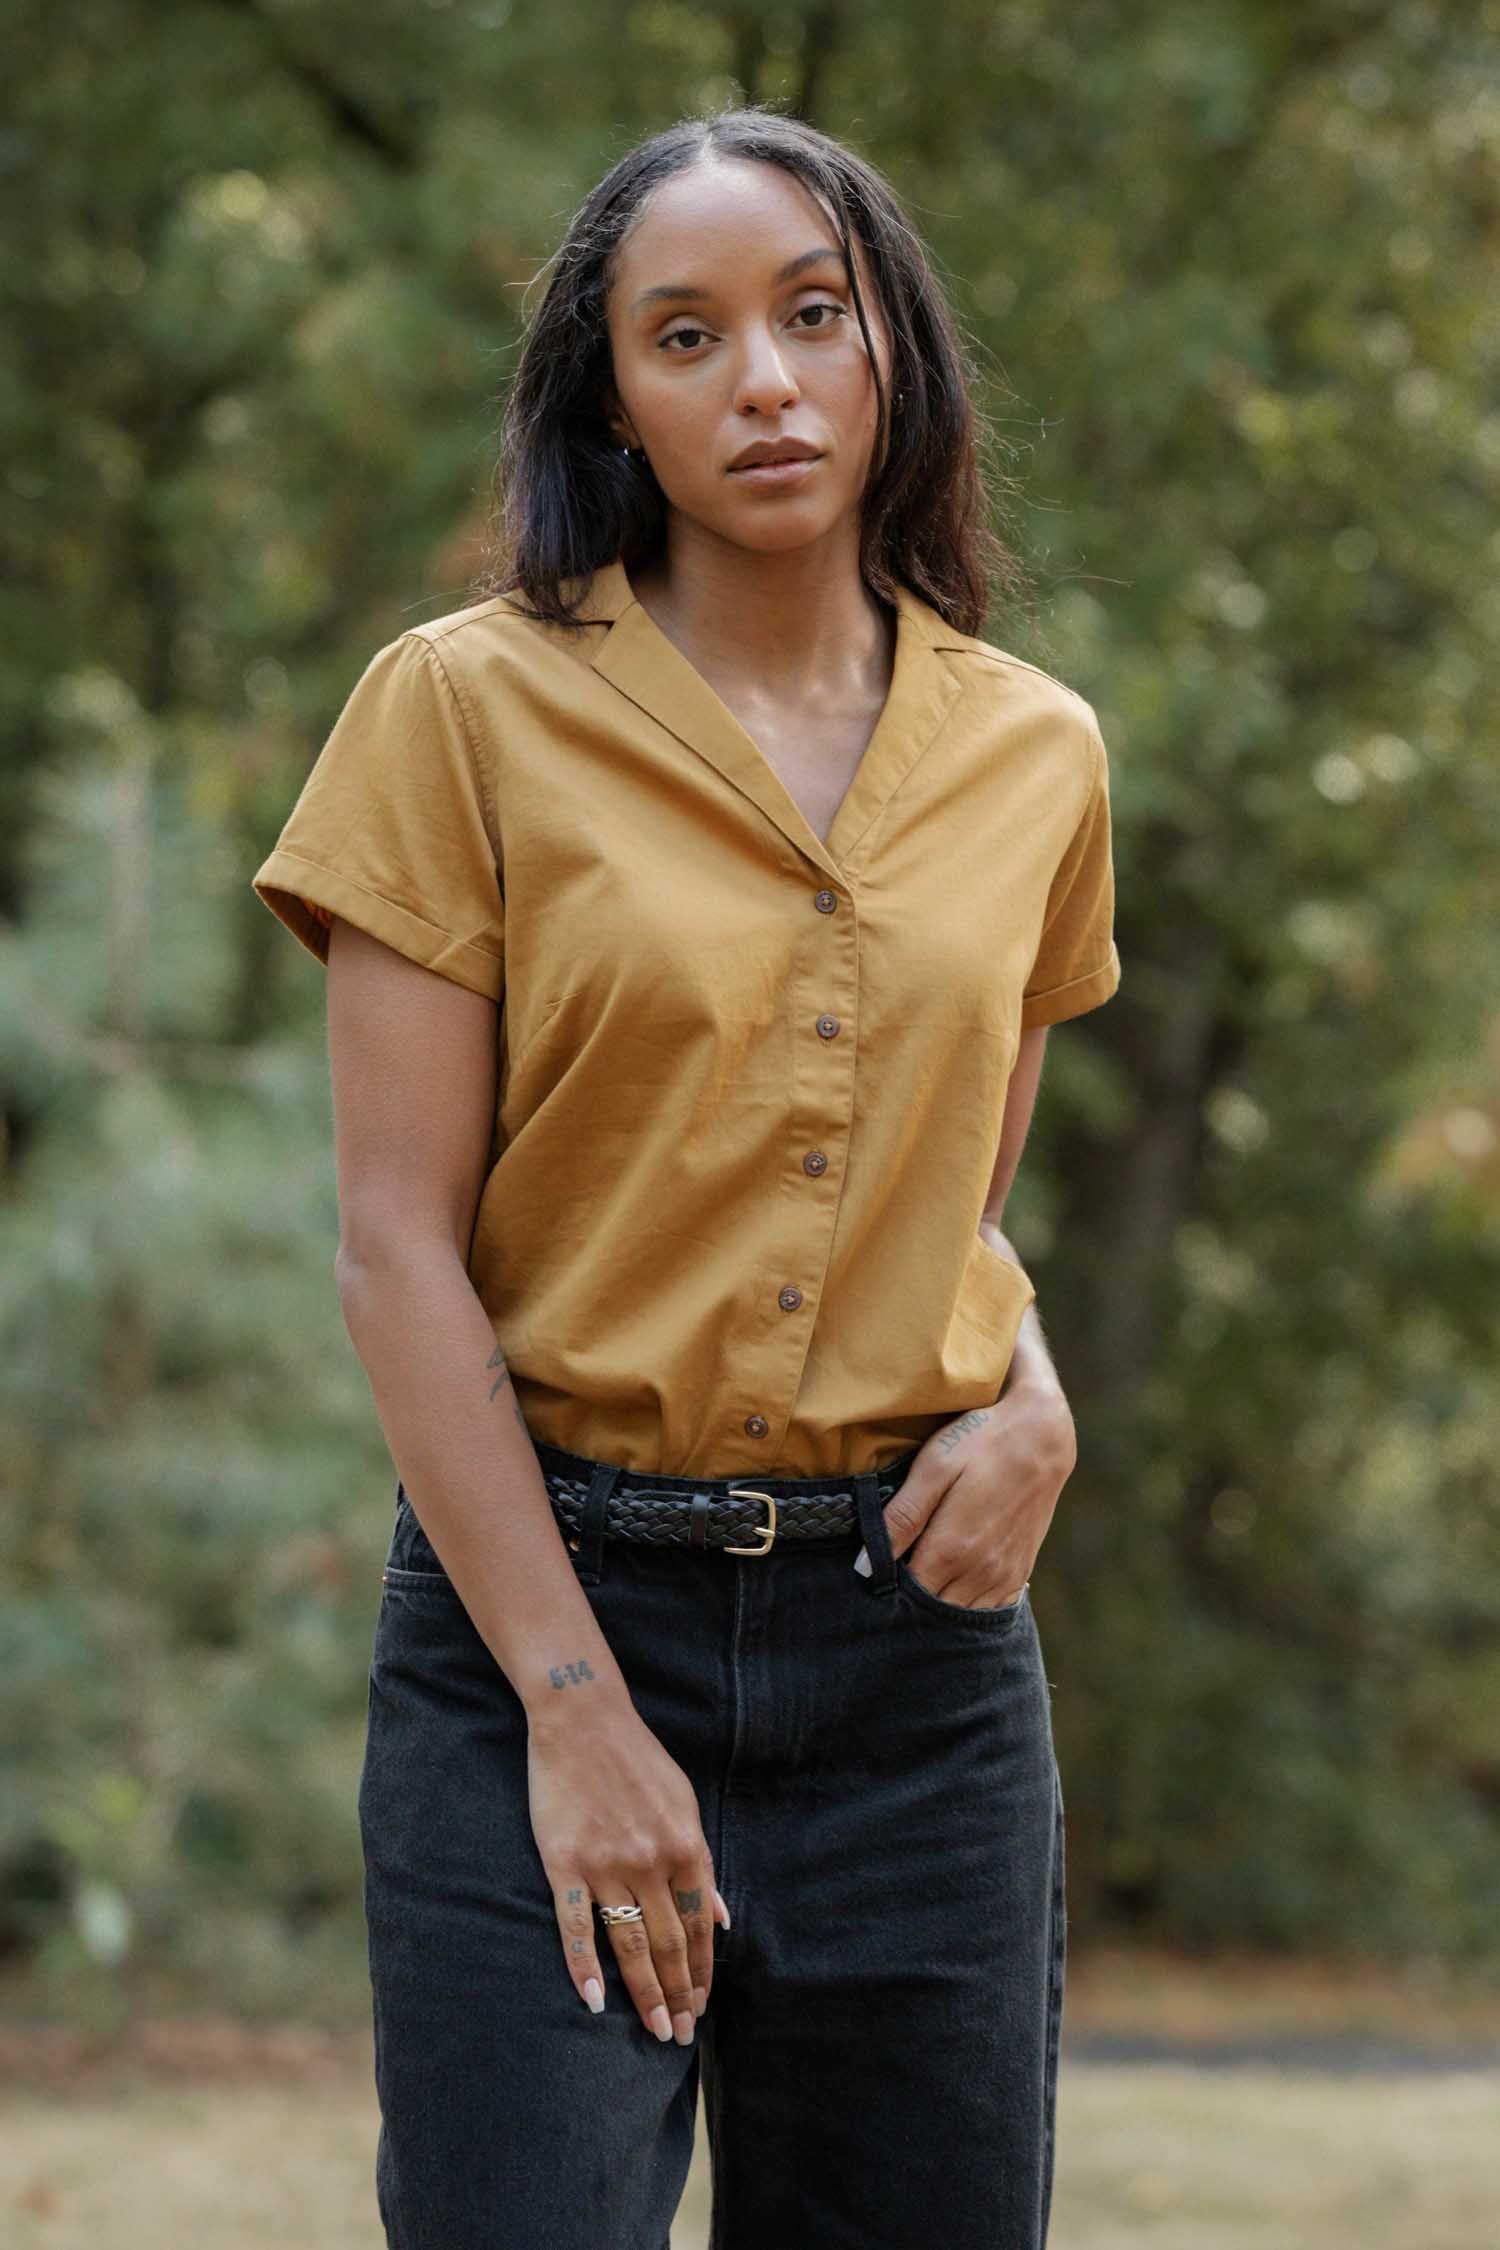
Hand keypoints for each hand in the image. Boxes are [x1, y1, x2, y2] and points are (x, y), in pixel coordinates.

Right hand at [527, 1699, 730, 2041]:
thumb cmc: (638, 1761)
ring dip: (645, 1993)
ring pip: (630, 1943)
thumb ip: (701, 1865)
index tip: (702, 2006)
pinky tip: (595, 2000)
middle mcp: (651, 1861)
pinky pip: (575, 1925)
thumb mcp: (684, 1805)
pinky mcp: (565, 1863)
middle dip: (678, 1995)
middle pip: (668, 1944)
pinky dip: (584, 1966)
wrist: (582, 1720)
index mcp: (686, 1846)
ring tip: (656, 2030)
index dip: (701, 1971)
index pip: (699, 1926)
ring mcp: (606, 1865)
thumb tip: (722, 1918)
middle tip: (681, 2035)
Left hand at [860, 1375, 1077, 1608]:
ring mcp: (1004, 1576)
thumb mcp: (932, 1469)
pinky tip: (955, 1576)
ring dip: (939, 1601)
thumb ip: (900, 1519)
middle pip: (932, 1611)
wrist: (1041, 1437)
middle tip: (899, 1567)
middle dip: (911, 1599)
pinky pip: (988, 1608)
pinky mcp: (1020, 1572)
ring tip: (926, 1568)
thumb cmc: (980, 1444)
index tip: (878, 1568)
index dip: (888, 1588)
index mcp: (951, 1550)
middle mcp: (980, 1572)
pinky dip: (967, 1601)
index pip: (907, 1596)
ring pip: (960, 1613)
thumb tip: (865, 1566)